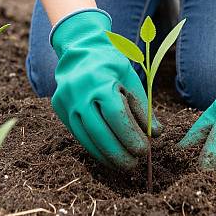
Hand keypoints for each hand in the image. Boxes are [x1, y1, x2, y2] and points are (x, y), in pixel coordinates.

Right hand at [50, 9, 161, 169]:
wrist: (81, 49)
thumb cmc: (112, 65)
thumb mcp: (131, 80)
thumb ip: (143, 107)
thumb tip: (156, 134)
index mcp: (100, 81)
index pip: (116, 116)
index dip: (130, 136)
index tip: (144, 151)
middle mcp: (80, 92)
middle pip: (100, 131)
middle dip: (118, 152)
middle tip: (134, 165)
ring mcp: (66, 101)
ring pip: (86, 137)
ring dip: (105, 155)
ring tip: (122, 166)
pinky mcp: (60, 108)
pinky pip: (77, 134)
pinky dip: (93, 147)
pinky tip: (107, 156)